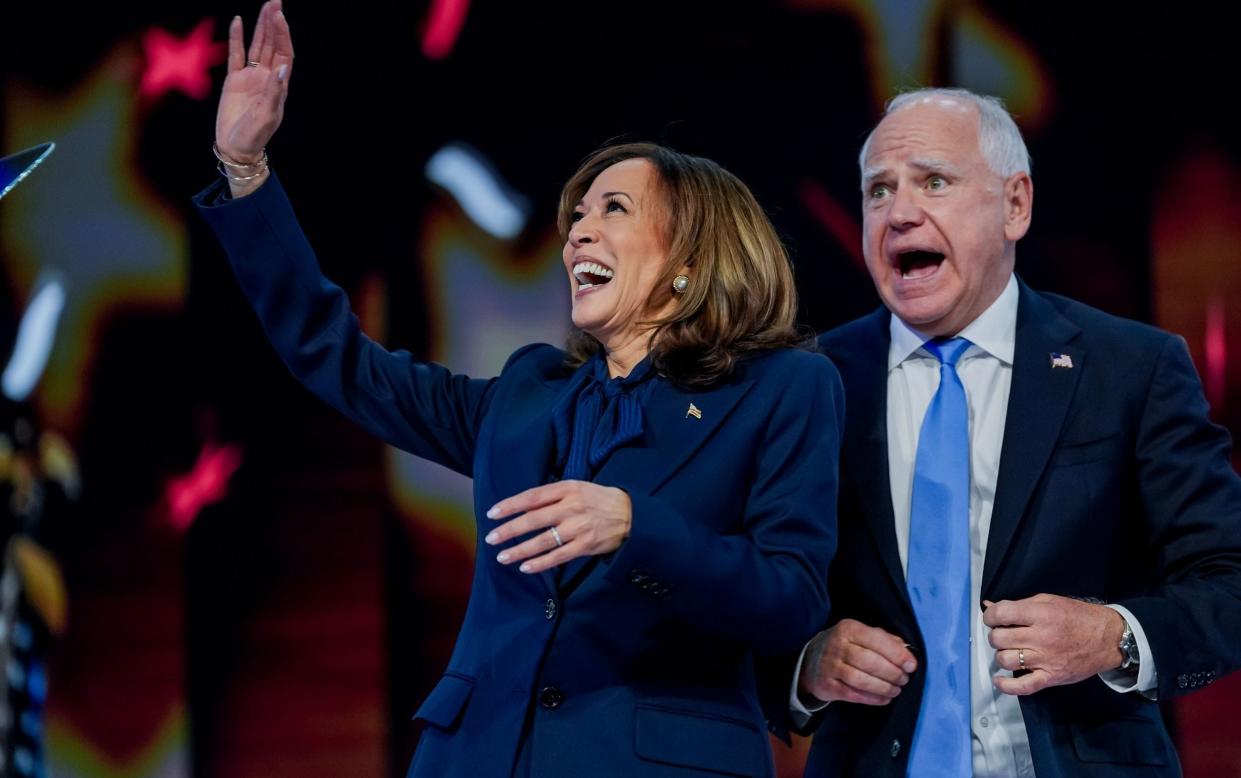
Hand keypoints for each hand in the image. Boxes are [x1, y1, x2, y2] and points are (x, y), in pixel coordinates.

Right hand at [215, 1, 293, 165]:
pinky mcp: (233, 80)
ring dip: (260, 27)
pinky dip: (237, 39)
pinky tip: (239, 22)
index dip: (282, 35)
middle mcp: (266, 77)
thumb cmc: (254, 136)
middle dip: (274, 23)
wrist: (235, 147)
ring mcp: (250, 77)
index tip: (280, 16)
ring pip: (256, 46)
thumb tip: (281, 69)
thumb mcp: (266, 116)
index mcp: (278, 85)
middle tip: (275, 1)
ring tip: (265, 6)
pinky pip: (236, 55)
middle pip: (272, 44)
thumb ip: (274, 92)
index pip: (283, 54)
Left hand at [484, 481, 631, 573]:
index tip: (492, 513)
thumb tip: (522, 508)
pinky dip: (540, 563)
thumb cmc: (597, 499)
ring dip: (520, 550)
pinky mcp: (585, 546)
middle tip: (491, 538)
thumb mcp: (577, 487)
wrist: (630, 513)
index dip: (510, 505)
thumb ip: (552, 496)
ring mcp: (578, 528)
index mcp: (567, 489)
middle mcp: (571, 507)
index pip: (532, 497)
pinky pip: (558, 557)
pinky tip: (525, 567)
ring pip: (542, 541)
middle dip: (509, 530)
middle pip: (533, 520)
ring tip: (502, 556)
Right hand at [798, 619, 915, 705]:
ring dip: (884, 687)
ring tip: (896, 690)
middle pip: (870, 662)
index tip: (911, 666)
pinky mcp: (827, 685)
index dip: (897, 655)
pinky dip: (873, 699)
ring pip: (862, 680)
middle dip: (893, 673)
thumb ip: (885, 640)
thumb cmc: (845, 646)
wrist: (812, 660)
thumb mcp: (861, 635)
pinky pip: (854, 695)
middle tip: (904, 679)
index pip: (876, 640)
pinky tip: (884, 698)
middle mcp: (837, 645)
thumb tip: (906, 652)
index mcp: (848, 629)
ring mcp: (830, 666)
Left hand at [984, 593, 1125, 694]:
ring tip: (1009, 650)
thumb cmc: (1077, 616)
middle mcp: (1041, 637)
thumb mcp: (1049, 601)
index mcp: (1040, 614)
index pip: (1001, 614)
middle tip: (1003, 634)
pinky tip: (999, 680)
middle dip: (995, 635)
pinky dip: (1006, 686)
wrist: (1108, 638)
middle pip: (999, 639)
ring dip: (1002, 655)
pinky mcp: (1051, 677)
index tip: (992, 618)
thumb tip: (989, 605)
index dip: (990, 615)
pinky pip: (1023, 686)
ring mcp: (1046, 660)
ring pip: (1006, 660)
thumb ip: (1019, 604)